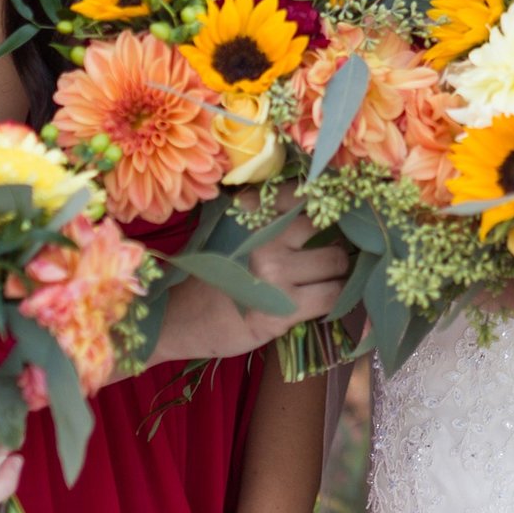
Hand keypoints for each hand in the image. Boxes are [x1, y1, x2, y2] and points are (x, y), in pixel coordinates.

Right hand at [162, 192, 355, 363]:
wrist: (177, 319)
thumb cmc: (210, 273)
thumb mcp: (230, 228)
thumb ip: (267, 213)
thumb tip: (323, 202)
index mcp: (250, 209)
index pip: (304, 193)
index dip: (322, 205)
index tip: (329, 215)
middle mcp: (263, 234)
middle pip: (325, 227)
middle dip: (329, 242)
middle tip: (324, 256)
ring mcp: (273, 271)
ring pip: (336, 262)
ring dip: (335, 273)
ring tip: (321, 281)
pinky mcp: (282, 307)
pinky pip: (332, 295)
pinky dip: (334, 299)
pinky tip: (318, 302)